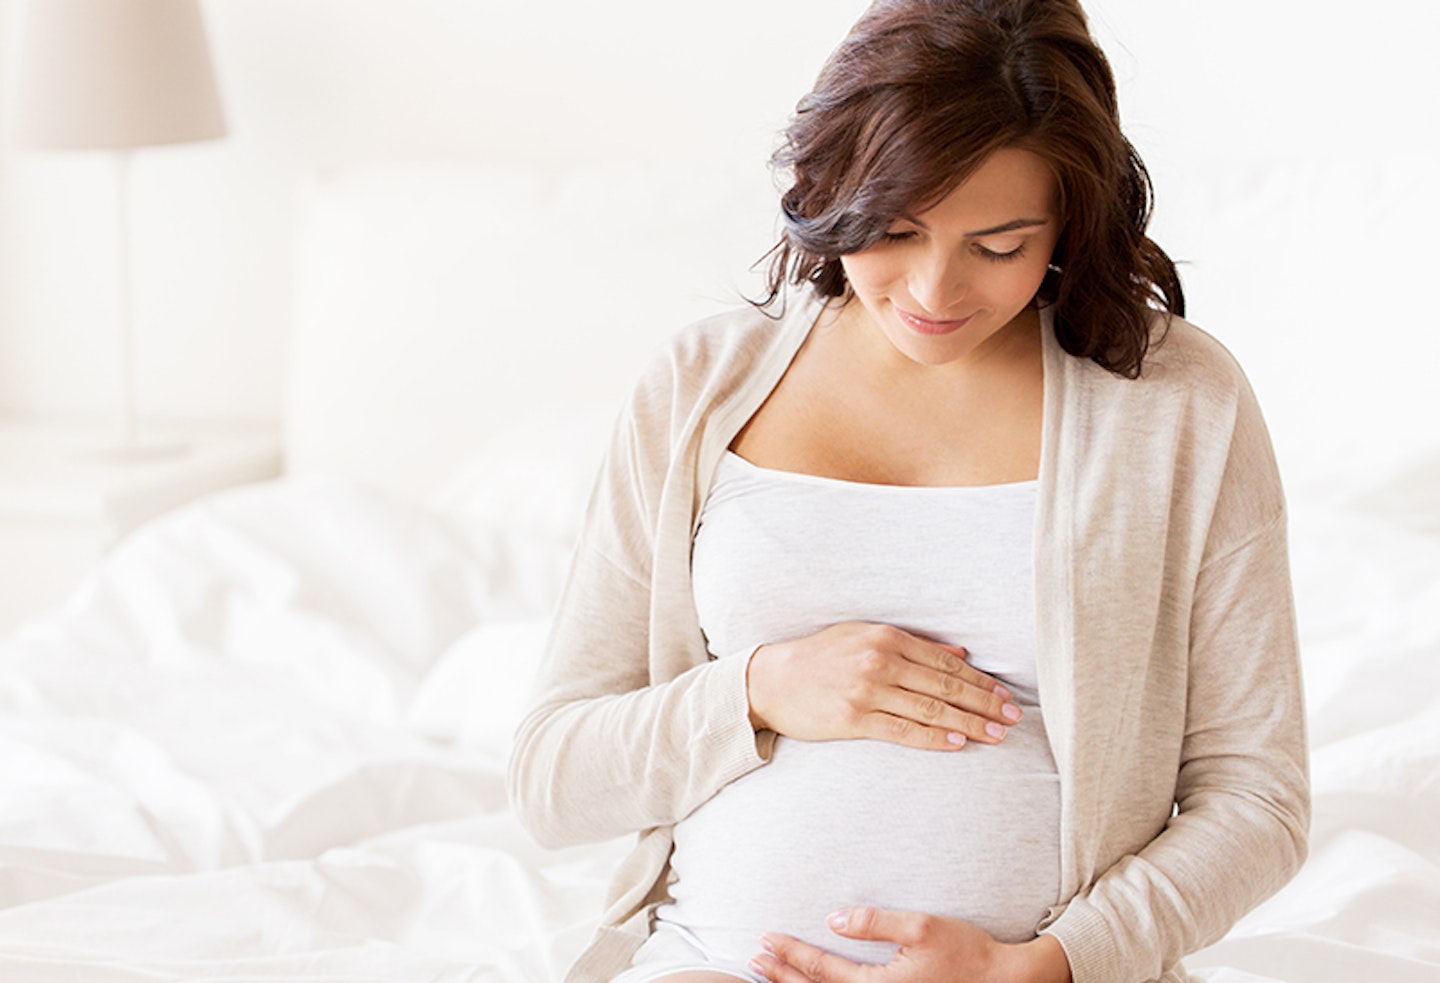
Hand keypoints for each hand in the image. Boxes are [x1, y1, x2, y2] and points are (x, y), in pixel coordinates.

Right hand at [745, 622, 1021, 750]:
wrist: (771, 680)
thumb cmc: (819, 658)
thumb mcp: (863, 637)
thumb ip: (911, 645)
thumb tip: (958, 655)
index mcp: (886, 637)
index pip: (945, 662)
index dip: (979, 681)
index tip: (1004, 696)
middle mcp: (880, 661)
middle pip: (944, 685)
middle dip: (984, 703)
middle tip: (1013, 717)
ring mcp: (867, 690)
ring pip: (930, 708)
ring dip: (968, 723)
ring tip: (996, 735)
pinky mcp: (853, 718)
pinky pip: (903, 730)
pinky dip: (934, 737)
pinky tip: (958, 743)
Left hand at [750, 907, 1071, 982]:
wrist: (1004, 981)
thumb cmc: (966, 951)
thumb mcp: (921, 926)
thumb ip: (875, 923)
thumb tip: (834, 920)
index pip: (822, 970)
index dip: (791, 953)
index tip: (766, 940)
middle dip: (783, 975)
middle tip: (753, 959)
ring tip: (768, 974)